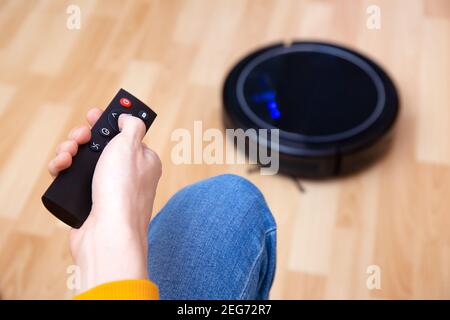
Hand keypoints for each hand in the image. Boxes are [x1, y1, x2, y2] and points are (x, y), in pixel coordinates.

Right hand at [48, 108, 161, 291]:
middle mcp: (127, 174)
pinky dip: (64, 169)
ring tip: (67, 154)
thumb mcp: (131, 146)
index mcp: (143, 160)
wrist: (107, 233)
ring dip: (70, 150)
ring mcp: (107, 188)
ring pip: (83, 160)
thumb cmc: (123, 189)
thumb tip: (128, 118)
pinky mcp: (89, 201)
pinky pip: (72, 178)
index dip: (109, 123)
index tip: (94, 116)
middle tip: (80, 137)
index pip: (126, 135)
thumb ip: (132, 126)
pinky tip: (60, 166)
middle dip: (84, 137)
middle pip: (100, 145)